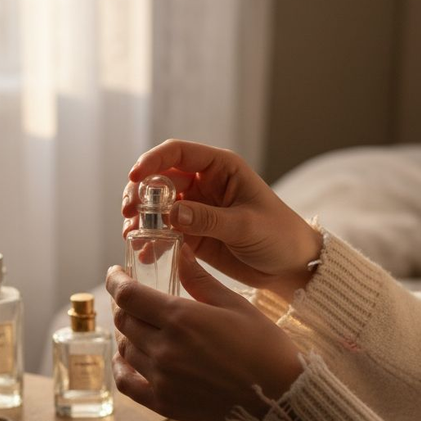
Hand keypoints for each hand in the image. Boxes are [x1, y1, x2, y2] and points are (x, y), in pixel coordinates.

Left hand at [106, 246, 302, 420]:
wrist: (281, 399)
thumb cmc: (265, 347)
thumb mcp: (235, 304)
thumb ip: (199, 278)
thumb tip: (179, 251)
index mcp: (182, 318)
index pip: (128, 295)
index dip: (116, 281)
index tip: (116, 274)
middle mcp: (165, 348)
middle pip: (123, 320)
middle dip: (123, 304)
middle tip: (132, 298)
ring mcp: (162, 378)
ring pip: (125, 349)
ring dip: (126, 333)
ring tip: (138, 325)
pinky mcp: (165, 403)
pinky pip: (127, 383)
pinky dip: (121, 368)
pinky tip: (128, 359)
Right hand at [122, 139, 321, 299]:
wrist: (292, 266)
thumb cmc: (279, 235)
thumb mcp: (245, 226)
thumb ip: (207, 219)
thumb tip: (170, 213)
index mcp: (221, 168)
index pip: (178, 153)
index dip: (152, 161)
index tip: (134, 178)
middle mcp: (205, 184)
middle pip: (160, 179)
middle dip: (140, 194)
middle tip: (128, 214)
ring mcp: (197, 209)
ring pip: (158, 207)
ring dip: (141, 218)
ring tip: (132, 236)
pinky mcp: (193, 234)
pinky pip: (165, 232)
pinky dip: (152, 240)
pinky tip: (146, 253)